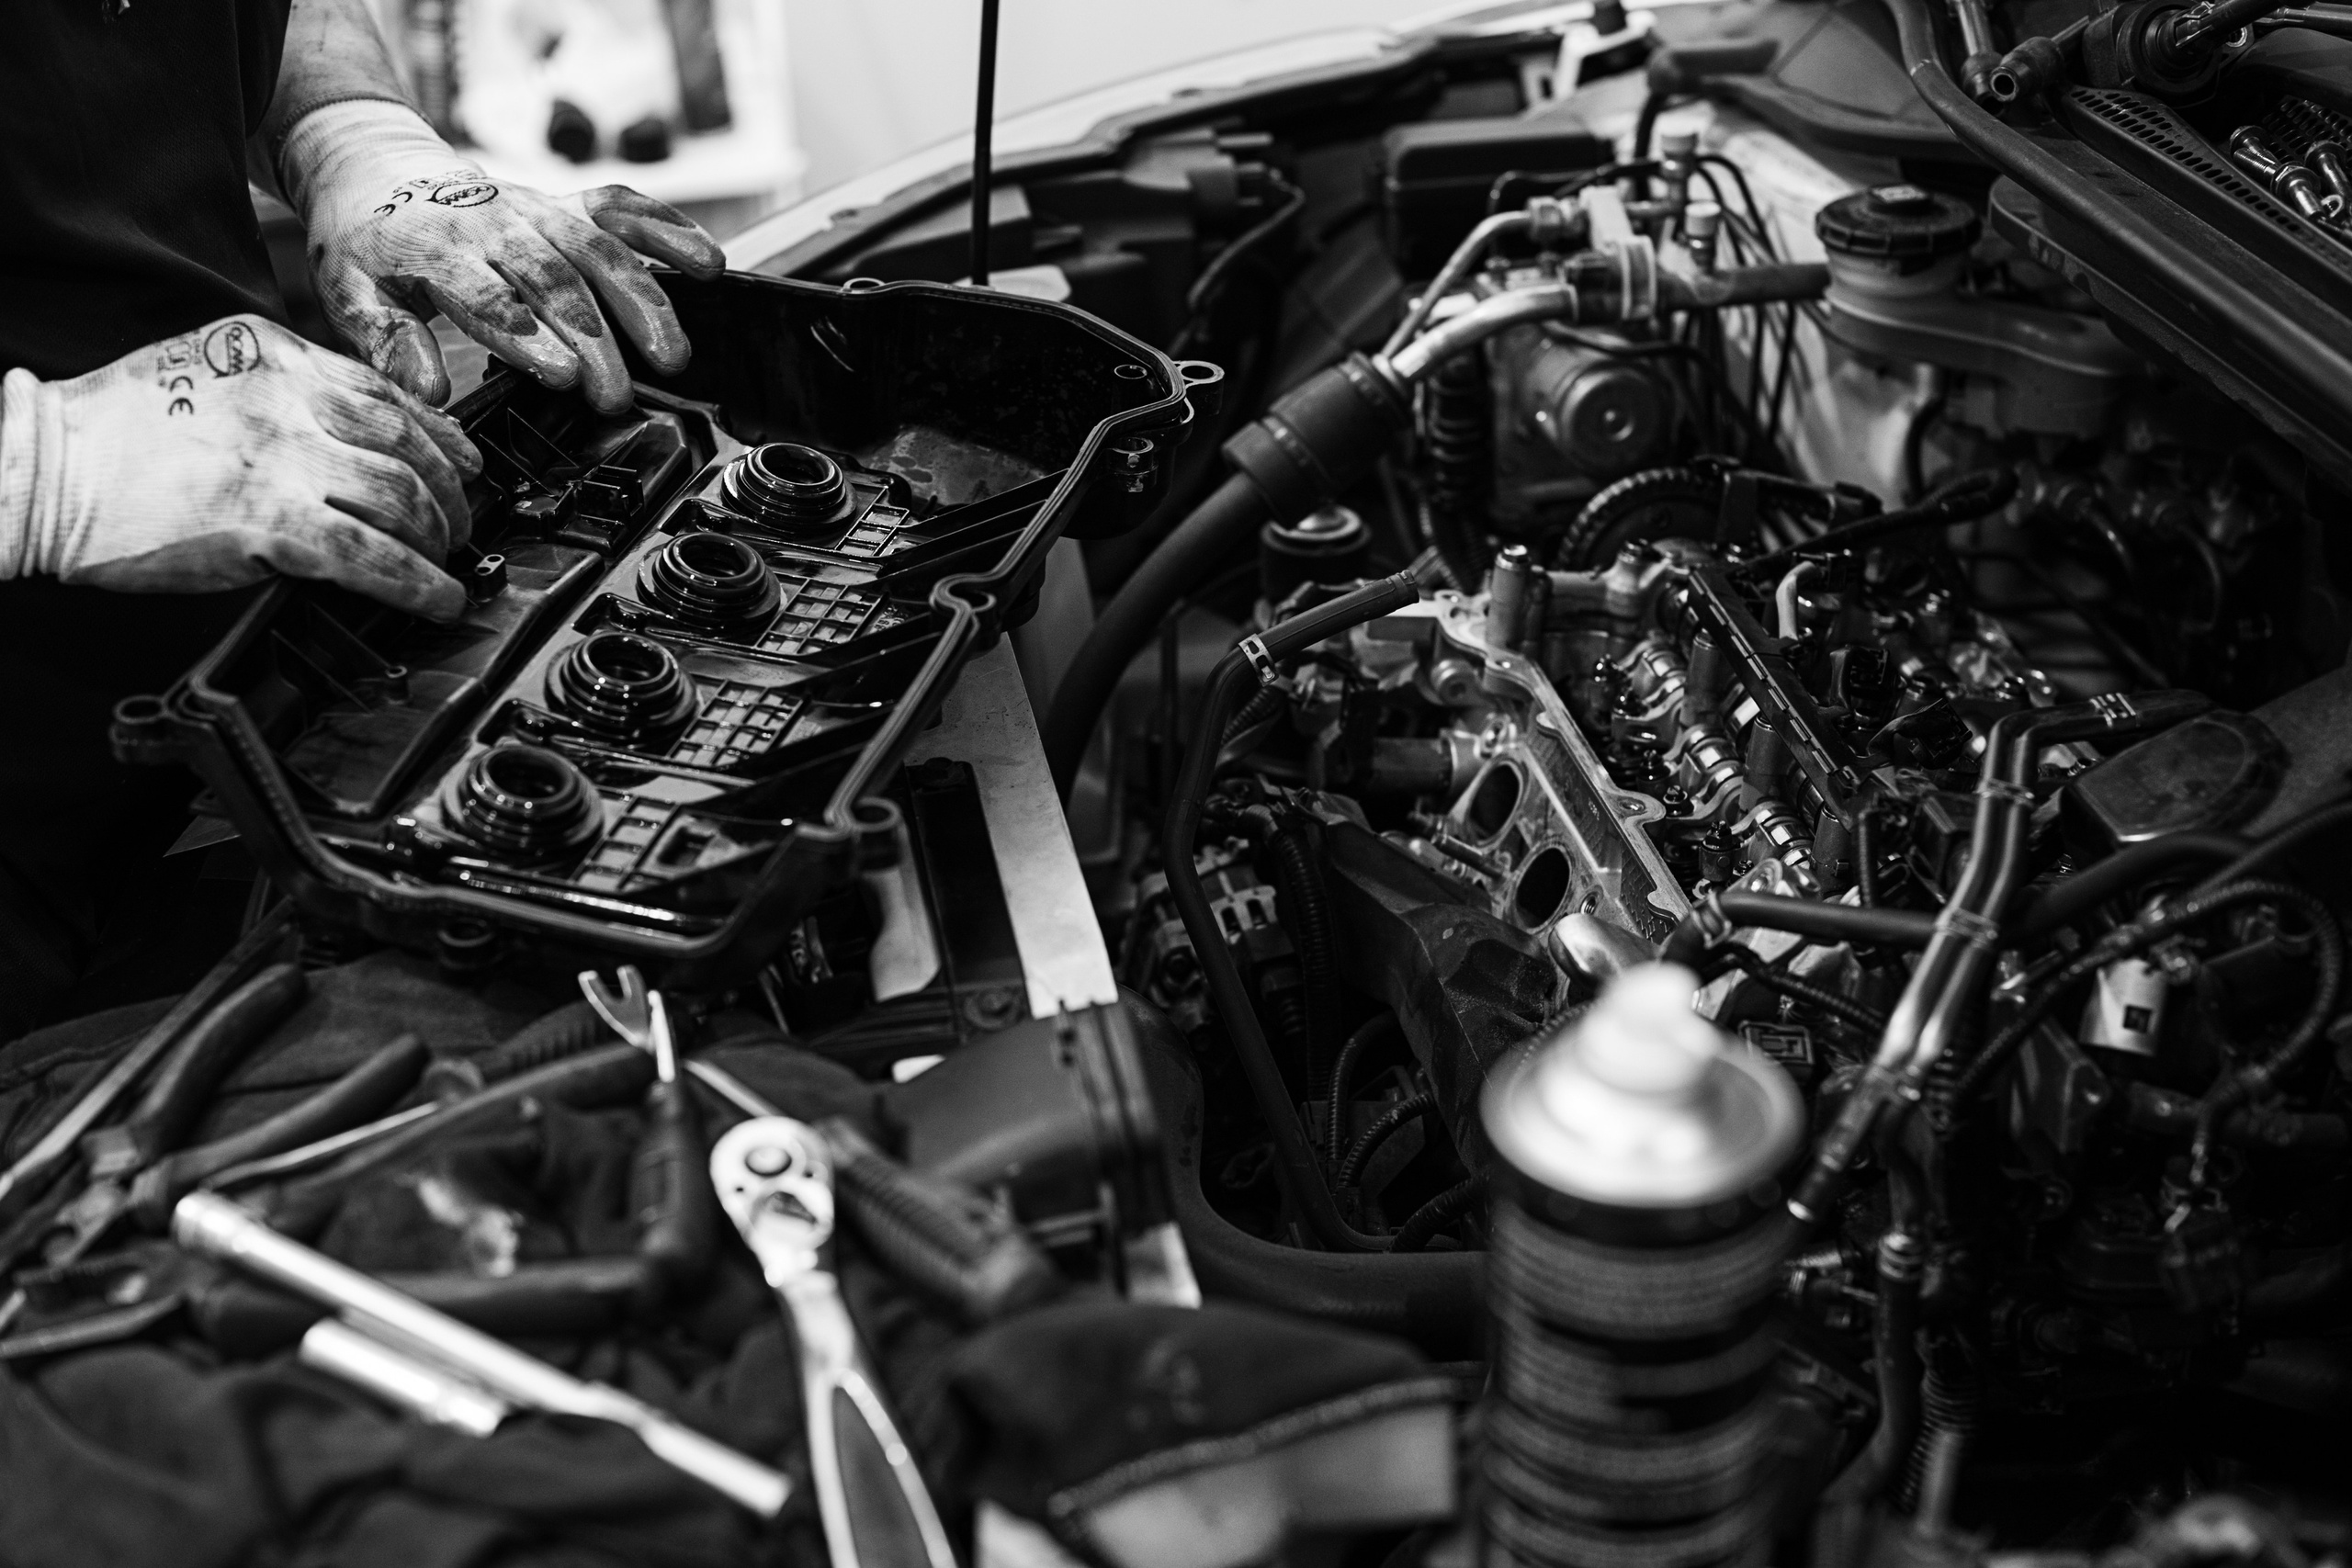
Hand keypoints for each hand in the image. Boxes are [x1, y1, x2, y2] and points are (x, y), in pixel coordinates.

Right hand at [0, 315, 480, 619]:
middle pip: (408, 443)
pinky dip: (419, 584)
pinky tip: (437, 600)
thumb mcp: (206, 371)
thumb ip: (282, 390)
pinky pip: (372, 557)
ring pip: (402, 498)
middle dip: (450, 490)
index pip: (384, 392)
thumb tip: (352, 430)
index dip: (439, 435)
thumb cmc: (113, 430)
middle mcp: (288, 399)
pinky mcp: (270, 525)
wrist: (41, 469)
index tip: (463, 461)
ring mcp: (283, 462)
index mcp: (273, 355)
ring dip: (439, 538)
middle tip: (460, 521)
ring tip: (445, 560)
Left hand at [282, 100, 725, 412]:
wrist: (375, 169)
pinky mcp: (568, 202)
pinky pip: (625, 210)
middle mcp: (497, 222)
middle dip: (595, 341)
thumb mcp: (349, 294)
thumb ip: (388, 343)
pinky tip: (709, 263)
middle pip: (556, 282)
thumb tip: (428, 392)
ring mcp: (539, 209)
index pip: (491, 296)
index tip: (564, 377)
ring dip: (644, 302)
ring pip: (601, 251)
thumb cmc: (366, 242)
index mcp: (439, 248)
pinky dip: (670, 231)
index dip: (530, 337)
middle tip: (617, 396)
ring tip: (672, 354)